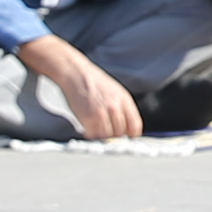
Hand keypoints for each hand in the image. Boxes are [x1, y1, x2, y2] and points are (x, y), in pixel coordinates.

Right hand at [29, 37, 143, 142]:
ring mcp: (102, 112)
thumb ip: (122, 108)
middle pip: (121, 133)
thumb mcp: (115, 91)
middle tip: (105, 133)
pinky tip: (88, 129)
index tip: (125, 137)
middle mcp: (116, 107)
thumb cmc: (94, 83)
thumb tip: (127, 128)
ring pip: (108, 136)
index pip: (135, 126)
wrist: (76, 73)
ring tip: (96, 130)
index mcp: (125, 100)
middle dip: (114, 136)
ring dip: (102, 136)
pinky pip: (94, 134)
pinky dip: (91, 134)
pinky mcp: (89, 117)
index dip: (130, 135)